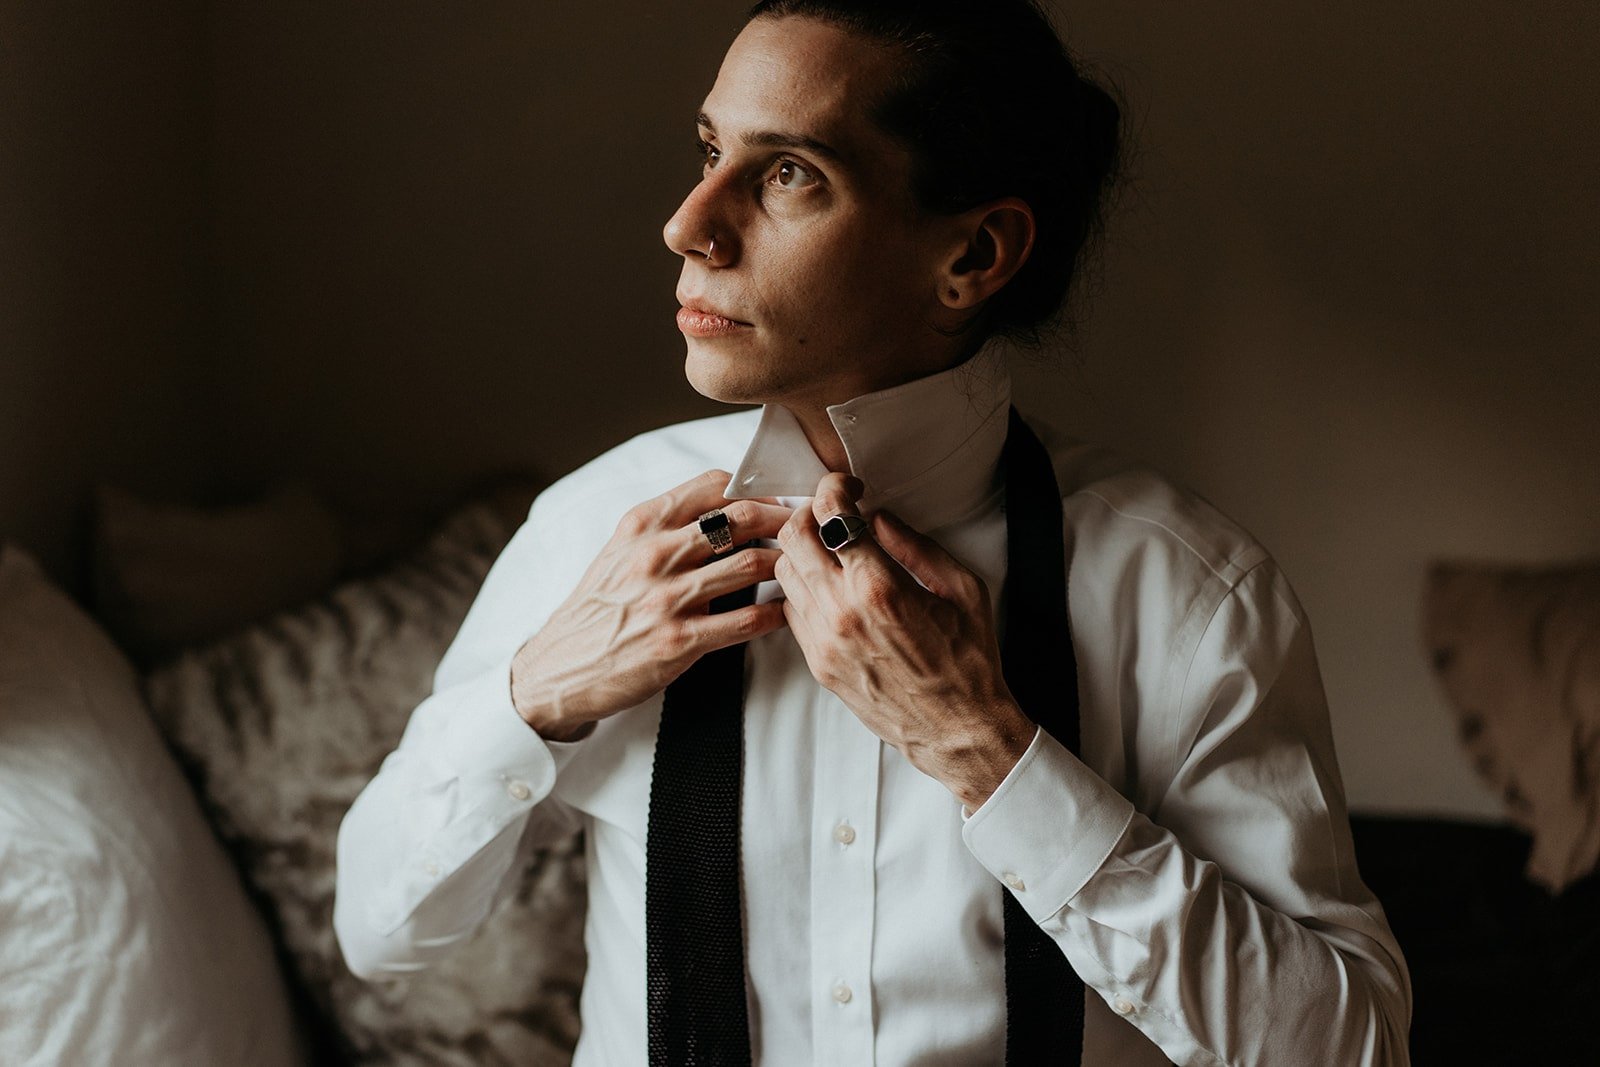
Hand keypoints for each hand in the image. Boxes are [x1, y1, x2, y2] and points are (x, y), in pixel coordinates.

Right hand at [511, 469, 789, 740]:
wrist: (559, 667)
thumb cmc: (598, 608)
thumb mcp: (620, 551)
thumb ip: (666, 526)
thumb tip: (725, 506)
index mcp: (641, 525)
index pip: (713, 485)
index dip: (756, 489)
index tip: (777, 500)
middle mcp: (654, 554)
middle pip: (740, 518)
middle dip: (783, 521)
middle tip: (805, 529)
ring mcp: (666, 598)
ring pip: (749, 565)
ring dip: (786, 564)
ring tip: (802, 568)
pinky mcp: (679, 641)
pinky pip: (745, 620)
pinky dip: (775, 614)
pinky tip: (786, 611)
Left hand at [773, 473, 1035, 808]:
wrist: (957, 729)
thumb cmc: (969, 661)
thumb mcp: (960, 589)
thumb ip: (915, 545)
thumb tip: (879, 518)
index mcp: (880, 588)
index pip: (831, 516)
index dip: (834, 488)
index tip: (847, 487)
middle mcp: (842, 612)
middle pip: (792, 538)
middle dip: (808, 512)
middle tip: (831, 512)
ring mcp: (824, 641)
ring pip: (784, 572)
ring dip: (801, 550)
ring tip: (828, 547)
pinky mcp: (817, 663)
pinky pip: (791, 609)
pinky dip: (802, 587)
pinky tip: (829, 585)